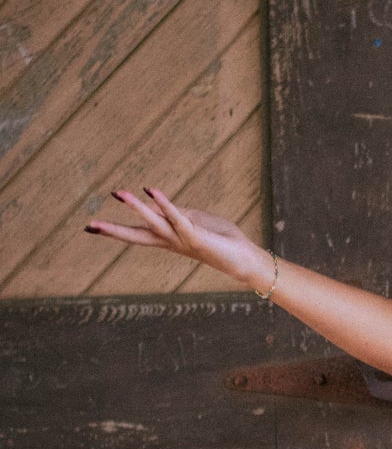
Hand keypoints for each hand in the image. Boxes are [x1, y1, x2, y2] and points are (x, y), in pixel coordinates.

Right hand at [86, 185, 270, 288]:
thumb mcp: (194, 221)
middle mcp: (171, 241)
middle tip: (89, 226)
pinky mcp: (195, 235)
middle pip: (137, 236)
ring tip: (118, 193)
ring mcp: (182, 239)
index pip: (137, 234)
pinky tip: (151, 189)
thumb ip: (176, 212)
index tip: (91, 227)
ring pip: (154, 223)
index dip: (115, 229)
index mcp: (169, 239)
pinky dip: (164, 203)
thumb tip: (156, 201)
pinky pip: (177, 216)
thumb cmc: (222, 239)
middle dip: (113, 231)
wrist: (244, 258)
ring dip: (136, 207)